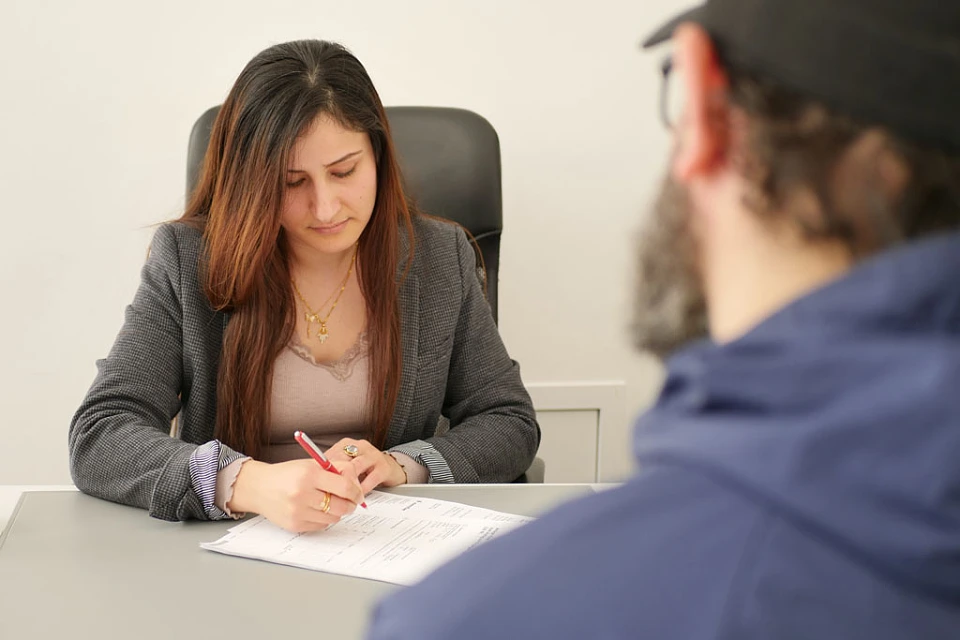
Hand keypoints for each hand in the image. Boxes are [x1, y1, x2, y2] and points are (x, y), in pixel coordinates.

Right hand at [227, 459, 363, 532]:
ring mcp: (298, 512)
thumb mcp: (310, 464)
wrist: (259, 487)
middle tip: (351, 502)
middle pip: (341, 506)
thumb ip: (335, 469)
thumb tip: (356, 482)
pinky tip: (317, 510)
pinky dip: (324, 519)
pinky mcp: (294, 525)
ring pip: (333, 518)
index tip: (358, 493)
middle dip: (351, 505)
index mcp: (309, 475)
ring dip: (338, 512)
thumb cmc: (287, 474)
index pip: (345, 487)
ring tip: (332, 503)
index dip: (356, 492)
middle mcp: (302, 494)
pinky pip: (321, 526)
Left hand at [325, 438, 406, 493]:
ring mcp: (373, 455)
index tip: (319, 484)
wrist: (392, 468)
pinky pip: (371, 478)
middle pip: (343, 459)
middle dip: (336, 477)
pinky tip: (358, 496)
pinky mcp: (384, 467)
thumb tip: (315, 480)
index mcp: (347, 444)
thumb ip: (334, 469)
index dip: (325, 471)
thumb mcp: (347, 465)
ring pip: (357, 467)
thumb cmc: (364, 469)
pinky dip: (363, 489)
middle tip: (330, 492)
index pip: (332, 455)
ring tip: (344, 496)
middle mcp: (360, 446)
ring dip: (349, 483)